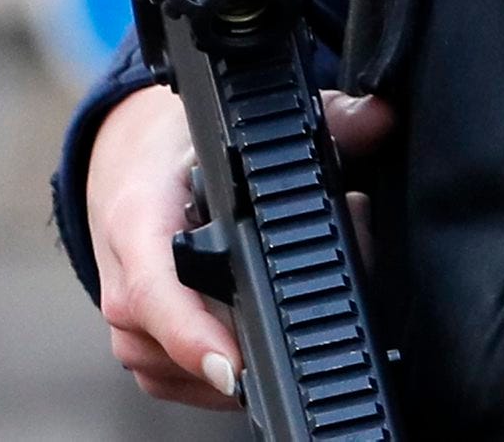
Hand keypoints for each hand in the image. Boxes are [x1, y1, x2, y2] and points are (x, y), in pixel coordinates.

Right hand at [86, 82, 398, 409]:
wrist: (130, 165)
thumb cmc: (180, 148)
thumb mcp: (244, 120)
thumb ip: (325, 118)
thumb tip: (378, 118)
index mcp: (139, 219)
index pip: (154, 290)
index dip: (192, 334)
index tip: (233, 367)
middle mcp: (124, 283)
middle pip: (176, 346)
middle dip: (254, 339)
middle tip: (313, 308)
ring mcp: (129, 328)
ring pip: (184, 374)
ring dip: (245, 353)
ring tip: (287, 304)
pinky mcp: (142, 356)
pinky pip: (182, 385)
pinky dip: (229, 367)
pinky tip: (261, 335)